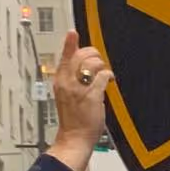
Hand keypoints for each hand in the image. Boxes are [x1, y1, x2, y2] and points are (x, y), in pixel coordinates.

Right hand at [48, 31, 113, 170]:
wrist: (74, 137)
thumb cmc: (72, 119)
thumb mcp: (65, 94)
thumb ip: (71, 79)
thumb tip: (82, 66)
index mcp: (59, 81)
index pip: (64, 56)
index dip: (69, 43)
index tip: (72, 33)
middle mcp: (68, 82)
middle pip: (81, 55)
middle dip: (94, 55)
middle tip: (98, 63)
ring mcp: (80, 89)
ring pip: (93, 63)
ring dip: (102, 66)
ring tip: (103, 75)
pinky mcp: (92, 96)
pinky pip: (103, 76)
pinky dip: (109, 76)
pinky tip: (109, 80)